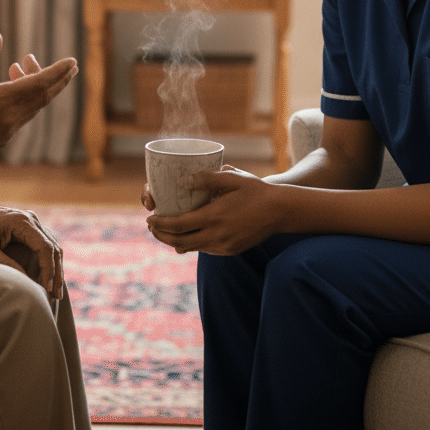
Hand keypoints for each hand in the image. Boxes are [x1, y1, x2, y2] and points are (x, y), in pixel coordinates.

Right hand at [0, 32, 77, 170]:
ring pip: (34, 106)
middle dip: (57, 79)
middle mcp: (9, 118)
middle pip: (43, 96)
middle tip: (67, 65)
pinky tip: (12, 86)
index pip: (39, 84)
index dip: (58, 72)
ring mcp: (7, 131)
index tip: (72, 62)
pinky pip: (23, 116)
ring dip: (37, 86)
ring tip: (22, 66)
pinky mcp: (2, 138)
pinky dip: (26, 99)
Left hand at [0, 198, 64, 298]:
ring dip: (55, 269)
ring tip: (54, 292)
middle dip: (56, 273)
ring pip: (52, 247)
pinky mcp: (28, 228)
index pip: (45, 248)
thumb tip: (25, 282)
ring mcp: (31, 222)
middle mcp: (31, 219)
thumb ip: (5, 264)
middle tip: (55, 297)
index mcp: (22, 222)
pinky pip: (45, 245)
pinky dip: (49, 262)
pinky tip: (47, 278)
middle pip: (53, 248)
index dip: (48, 270)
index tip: (46, 290)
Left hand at [146, 165, 283, 255]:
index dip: (161, 223)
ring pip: (192, 248)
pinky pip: (205, 249)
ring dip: (175, 241)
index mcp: (214, 217)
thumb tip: (184, 180)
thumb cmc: (255, 191)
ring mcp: (224, 246)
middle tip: (151, 226)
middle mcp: (217, 235)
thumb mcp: (232, 179)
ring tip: (164, 231)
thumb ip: (207, 179)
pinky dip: (192, 244)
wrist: (280, 212)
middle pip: (180, 241)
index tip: (149, 218)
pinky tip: (186, 237)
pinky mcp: (230, 250)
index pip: (179, 225)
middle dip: (162, 235)